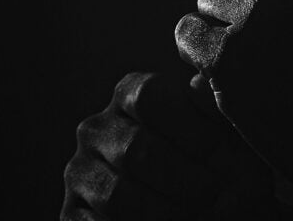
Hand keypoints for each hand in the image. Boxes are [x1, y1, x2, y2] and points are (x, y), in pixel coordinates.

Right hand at [61, 69, 276, 218]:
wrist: (200, 209)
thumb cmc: (214, 166)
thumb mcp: (221, 135)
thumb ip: (211, 108)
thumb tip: (198, 85)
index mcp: (130, 94)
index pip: (149, 95)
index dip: (187, 124)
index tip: (220, 152)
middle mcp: (96, 129)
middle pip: (137, 148)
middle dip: (184, 177)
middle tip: (219, 195)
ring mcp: (79, 174)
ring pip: (118, 194)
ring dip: (167, 211)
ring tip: (202, 215)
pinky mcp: (71, 217)